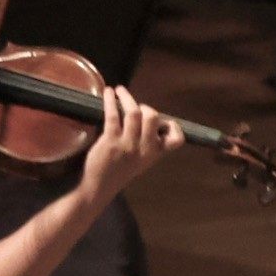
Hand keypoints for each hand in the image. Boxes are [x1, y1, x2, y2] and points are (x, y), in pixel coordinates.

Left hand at [74, 83, 183, 211]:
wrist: (99, 186)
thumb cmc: (120, 171)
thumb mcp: (142, 161)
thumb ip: (148, 144)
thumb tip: (147, 118)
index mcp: (155, 154)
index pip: (176, 139)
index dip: (172, 126)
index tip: (162, 121)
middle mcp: (145, 148)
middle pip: (153, 117)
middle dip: (145, 107)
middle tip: (135, 106)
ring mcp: (128, 144)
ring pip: (134, 113)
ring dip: (126, 97)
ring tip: (119, 90)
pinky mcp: (110, 141)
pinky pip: (113, 115)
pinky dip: (111, 100)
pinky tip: (108, 92)